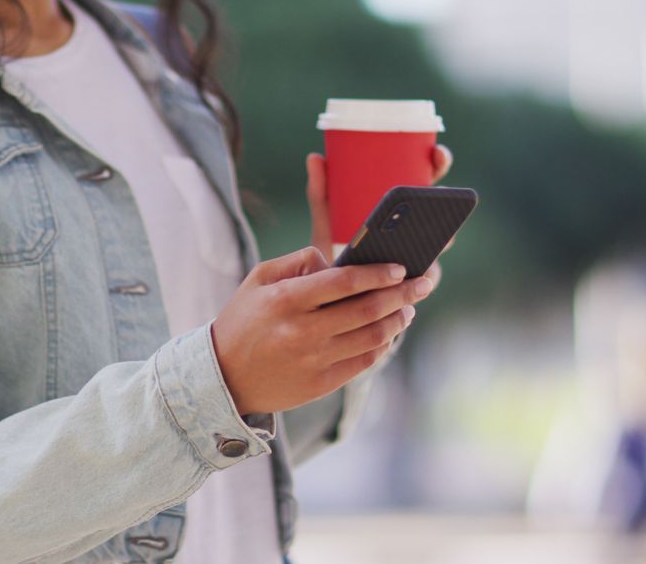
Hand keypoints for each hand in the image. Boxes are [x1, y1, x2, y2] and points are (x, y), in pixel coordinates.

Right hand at [211, 247, 433, 414]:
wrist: (223, 378)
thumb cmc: (243, 321)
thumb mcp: (258, 280)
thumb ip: (297, 262)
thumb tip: (336, 261)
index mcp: (286, 300)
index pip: (344, 281)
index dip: (378, 273)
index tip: (400, 267)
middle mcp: (302, 331)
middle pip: (367, 309)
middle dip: (402, 294)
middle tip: (422, 283)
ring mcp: (313, 360)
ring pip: (372, 337)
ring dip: (397, 320)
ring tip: (407, 308)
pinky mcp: (321, 384)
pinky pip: (364, 362)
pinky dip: (382, 345)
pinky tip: (387, 333)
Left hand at [306, 145, 453, 289]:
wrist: (329, 298)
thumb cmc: (332, 252)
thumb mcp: (327, 222)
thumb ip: (321, 194)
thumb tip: (315, 157)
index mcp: (399, 210)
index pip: (426, 181)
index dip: (438, 164)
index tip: (437, 153)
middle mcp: (416, 232)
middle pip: (441, 211)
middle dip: (446, 200)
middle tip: (437, 193)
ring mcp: (419, 257)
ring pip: (439, 245)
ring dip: (442, 239)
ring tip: (434, 233)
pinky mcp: (414, 285)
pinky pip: (426, 278)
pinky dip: (426, 275)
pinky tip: (422, 272)